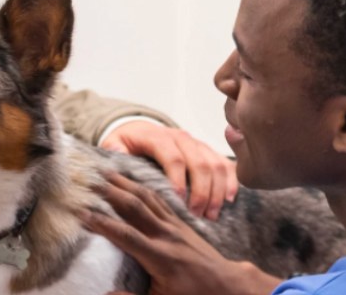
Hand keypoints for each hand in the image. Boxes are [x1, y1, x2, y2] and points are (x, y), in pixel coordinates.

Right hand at [79, 170, 282, 294]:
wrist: (226, 285)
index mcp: (160, 258)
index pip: (126, 235)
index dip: (102, 223)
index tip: (81, 214)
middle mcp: (167, 236)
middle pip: (135, 207)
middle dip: (110, 192)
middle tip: (88, 181)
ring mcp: (175, 226)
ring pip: (146, 198)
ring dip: (125, 183)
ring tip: (104, 171)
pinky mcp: (180, 222)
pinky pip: (158, 199)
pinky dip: (141, 187)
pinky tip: (130, 180)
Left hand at [100, 120, 237, 219]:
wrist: (139, 129)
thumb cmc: (126, 143)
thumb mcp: (114, 144)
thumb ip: (115, 150)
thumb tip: (117, 157)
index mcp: (158, 137)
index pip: (173, 157)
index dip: (178, 180)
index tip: (178, 201)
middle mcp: (181, 138)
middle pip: (199, 163)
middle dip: (201, 192)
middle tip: (196, 216)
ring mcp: (197, 144)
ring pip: (215, 164)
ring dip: (217, 191)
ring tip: (211, 215)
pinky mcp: (208, 151)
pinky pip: (225, 164)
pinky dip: (231, 181)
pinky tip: (229, 200)